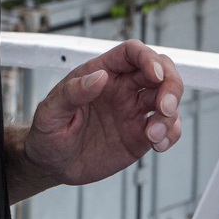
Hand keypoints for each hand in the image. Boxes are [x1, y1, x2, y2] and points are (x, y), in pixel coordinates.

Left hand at [24, 39, 181, 186]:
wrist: (51, 165)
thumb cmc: (47, 134)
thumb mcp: (50, 113)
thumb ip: (72, 93)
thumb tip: (99, 76)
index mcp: (101, 73)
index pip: (132, 52)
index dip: (148, 58)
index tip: (154, 75)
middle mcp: (122, 88)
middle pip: (161, 71)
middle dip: (171, 84)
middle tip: (164, 107)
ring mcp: (134, 111)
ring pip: (168, 98)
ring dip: (170, 114)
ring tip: (153, 137)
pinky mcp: (141, 135)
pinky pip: (168, 127)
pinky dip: (172, 133)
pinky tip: (158, 146)